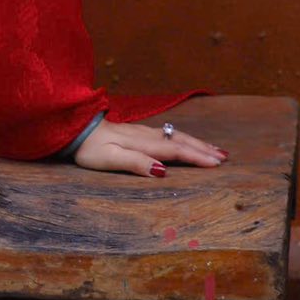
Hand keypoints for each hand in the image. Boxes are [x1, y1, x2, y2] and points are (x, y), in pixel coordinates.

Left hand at [72, 119, 228, 175]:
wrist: (75, 129)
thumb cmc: (90, 149)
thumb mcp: (110, 159)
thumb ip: (136, 163)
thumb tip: (163, 171)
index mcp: (143, 143)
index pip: (176, 151)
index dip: (197, 157)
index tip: (217, 164)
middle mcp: (147, 135)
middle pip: (180, 141)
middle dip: (203, 149)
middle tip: (224, 157)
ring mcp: (143, 131)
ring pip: (176, 136)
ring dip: (196, 142)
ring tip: (214, 149)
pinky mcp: (138, 132)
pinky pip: (168, 135)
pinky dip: (183, 139)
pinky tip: (185, 141)